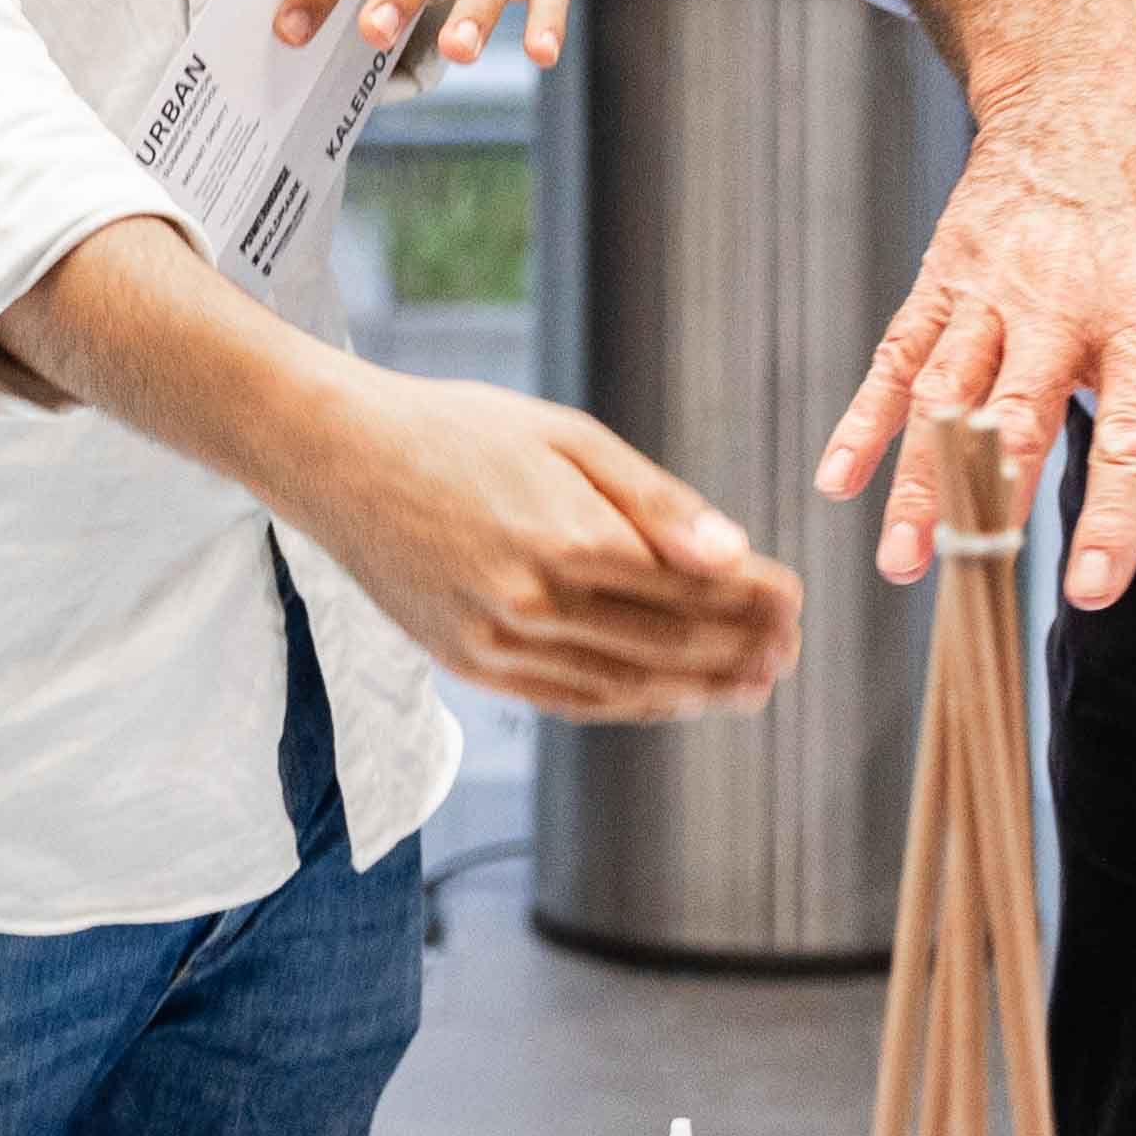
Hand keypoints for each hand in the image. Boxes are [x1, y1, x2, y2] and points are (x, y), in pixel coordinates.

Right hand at [285, 372, 802, 717]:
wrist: (339, 458)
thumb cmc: (459, 430)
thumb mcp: (567, 438)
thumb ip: (656, 502)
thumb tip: (736, 553)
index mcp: (567, 538)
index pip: (692, 588)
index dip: (754, 600)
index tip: (796, 599)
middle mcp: (534, 604)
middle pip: (669, 647)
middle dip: (741, 651)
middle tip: (790, 650)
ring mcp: (498, 646)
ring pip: (624, 688)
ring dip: (698, 692)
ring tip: (752, 687)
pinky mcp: (469, 665)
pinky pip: (569, 700)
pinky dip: (630, 705)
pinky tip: (671, 696)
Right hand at [811, 22, 1135, 607]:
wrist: (1096, 80)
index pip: (1133, 435)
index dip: (1115, 517)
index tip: (1093, 588)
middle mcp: (1067, 302)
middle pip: (1021, 419)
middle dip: (992, 506)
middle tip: (972, 582)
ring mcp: (996, 284)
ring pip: (949, 396)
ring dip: (920, 482)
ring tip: (903, 561)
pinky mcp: (947, 272)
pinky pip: (899, 353)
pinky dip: (866, 419)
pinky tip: (842, 478)